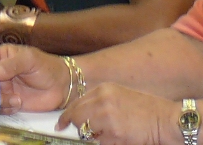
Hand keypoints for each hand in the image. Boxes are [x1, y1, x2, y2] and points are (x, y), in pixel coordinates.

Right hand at [0, 43, 68, 112]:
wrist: (62, 86)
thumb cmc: (46, 67)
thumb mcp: (29, 60)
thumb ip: (11, 65)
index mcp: (1, 56)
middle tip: (0, 94)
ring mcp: (3, 87)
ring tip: (16, 100)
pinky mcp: (9, 100)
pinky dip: (6, 108)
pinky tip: (19, 104)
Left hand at [59, 84, 181, 144]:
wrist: (168, 120)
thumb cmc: (149, 110)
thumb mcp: (121, 95)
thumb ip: (101, 101)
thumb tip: (83, 113)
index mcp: (104, 90)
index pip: (76, 103)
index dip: (67, 116)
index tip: (61, 124)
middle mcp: (102, 101)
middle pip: (76, 117)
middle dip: (78, 127)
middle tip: (85, 133)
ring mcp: (107, 117)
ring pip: (86, 132)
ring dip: (94, 136)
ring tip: (112, 134)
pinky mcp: (115, 134)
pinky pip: (101, 143)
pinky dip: (107, 143)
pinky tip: (120, 139)